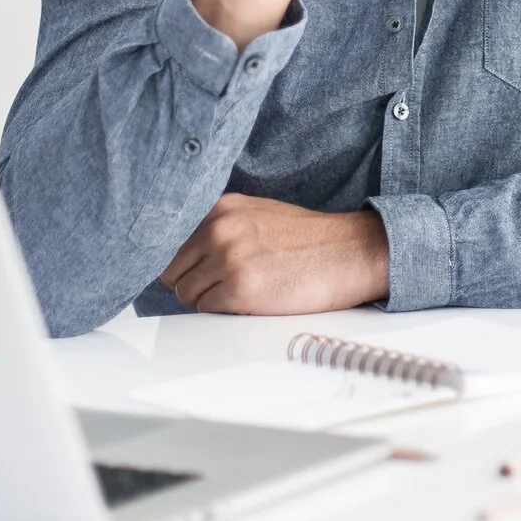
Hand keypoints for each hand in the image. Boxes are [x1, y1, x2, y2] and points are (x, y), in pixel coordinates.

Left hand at [159, 193, 390, 314]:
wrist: (352, 252)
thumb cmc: (310, 240)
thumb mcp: (257, 215)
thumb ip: (220, 227)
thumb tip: (184, 253)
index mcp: (221, 208)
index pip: (169, 242)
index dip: (180, 262)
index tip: (187, 271)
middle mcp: (219, 229)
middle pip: (172, 271)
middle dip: (192, 283)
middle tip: (223, 286)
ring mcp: (228, 259)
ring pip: (187, 294)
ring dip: (208, 300)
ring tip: (243, 292)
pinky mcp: (240, 290)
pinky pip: (207, 311)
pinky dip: (225, 312)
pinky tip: (253, 300)